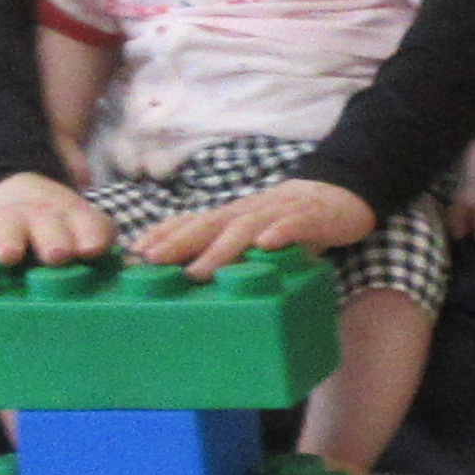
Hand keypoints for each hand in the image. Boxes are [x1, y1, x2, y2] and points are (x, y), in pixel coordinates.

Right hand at [0, 172, 114, 267]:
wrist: (22, 192)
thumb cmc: (63, 227)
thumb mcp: (88, 230)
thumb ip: (100, 243)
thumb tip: (123, 265)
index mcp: (78, 220)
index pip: (89, 226)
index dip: (91, 235)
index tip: (92, 249)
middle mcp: (44, 218)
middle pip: (49, 227)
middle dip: (53, 240)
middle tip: (57, 255)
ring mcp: (11, 221)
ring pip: (9, 229)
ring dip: (11, 240)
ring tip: (10, 255)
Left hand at [125, 178, 375, 273]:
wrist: (338, 195)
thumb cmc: (285, 224)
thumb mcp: (250, 235)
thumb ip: (224, 252)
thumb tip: (188, 278)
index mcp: (231, 219)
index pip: (192, 223)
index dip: (164, 235)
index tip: (136, 253)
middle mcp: (248, 214)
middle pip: (209, 225)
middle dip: (179, 242)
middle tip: (152, 262)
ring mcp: (279, 214)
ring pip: (245, 229)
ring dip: (220, 249)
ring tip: (199, 271)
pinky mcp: (311, 218)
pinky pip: (295, 225)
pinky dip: (281, 233)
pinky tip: (267, 246)